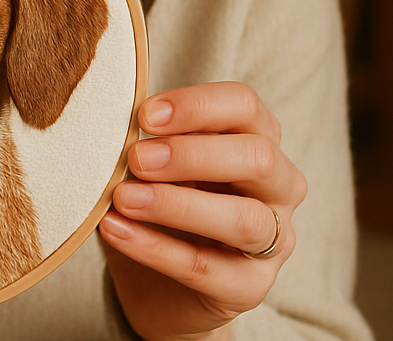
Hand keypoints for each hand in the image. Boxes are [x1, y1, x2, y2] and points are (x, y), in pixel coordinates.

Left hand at [97, 82, 306, 340]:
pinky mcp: (251, 288)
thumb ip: (150, 139)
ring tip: (123, 197)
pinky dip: (154, 247)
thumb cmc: (159, 201)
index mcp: (256, 137)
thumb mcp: (155, 162)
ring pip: (245, 219)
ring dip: (176, 204)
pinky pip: (206, 267)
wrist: (155, 281)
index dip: (196, 105)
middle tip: (136, 158)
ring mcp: (274, 240)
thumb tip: (114, 119)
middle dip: (191, 155)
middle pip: (257, 158)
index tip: (144, 116)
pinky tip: (115, 229)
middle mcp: (279, 186)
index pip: (244, 105)